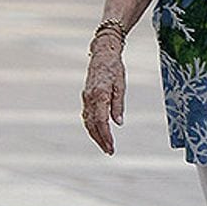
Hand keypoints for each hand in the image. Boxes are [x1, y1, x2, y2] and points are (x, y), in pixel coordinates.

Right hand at [82, 38, 125, 154]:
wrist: (102, 54)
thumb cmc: (114, 68)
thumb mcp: (121, 86)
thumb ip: (118, 105)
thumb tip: (118, 123)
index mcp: (99, 95)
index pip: (101, 122)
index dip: (106, 136)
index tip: (111, 147)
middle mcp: (89, 98)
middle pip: (92, 125)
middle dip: (100, 140)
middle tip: (110, 151)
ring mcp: (86, 98)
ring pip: (87, 122)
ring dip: (95, 135)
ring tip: (105, 146)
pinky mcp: (86, 97)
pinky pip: (87, 115)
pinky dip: (91, 126)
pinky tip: (98, 133)